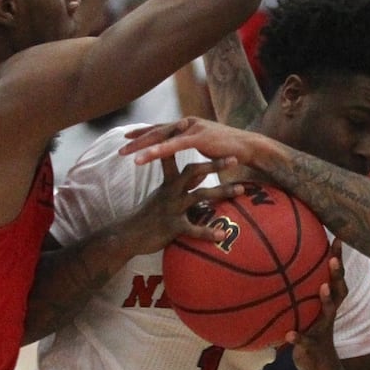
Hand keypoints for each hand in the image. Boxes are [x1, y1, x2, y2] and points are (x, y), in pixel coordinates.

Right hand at [119, 155, 243, 255]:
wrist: (128, 235)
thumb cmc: (147, 215)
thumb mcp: (162, 194)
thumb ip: (179, 182)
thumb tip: (199, 173)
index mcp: (168, 182)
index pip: (179, 157)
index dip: (190, 144)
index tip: (207, 134)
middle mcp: (171, 191)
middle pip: (194, 171)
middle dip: (214, 164)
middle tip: (234, 158)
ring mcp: (172, 208)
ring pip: (199, 196)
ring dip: (221, 191)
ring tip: (241, 189)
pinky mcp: (172, 227)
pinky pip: (194, 230)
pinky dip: (208, 232)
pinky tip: (223, 235)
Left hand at [121, 117, 253, 167]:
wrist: (248, 147)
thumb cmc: (228, 150)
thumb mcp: (205, 146)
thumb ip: (191, 144)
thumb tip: (182, 151)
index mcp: (188, 125)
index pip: (161, 129)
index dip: (143, 132)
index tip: (126, 137)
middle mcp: (187, 123)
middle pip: (156, 131)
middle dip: (136, 140)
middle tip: (119, 149)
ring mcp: (192, 129)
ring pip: (161, 137)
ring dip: (142, 146)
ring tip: (125, 154)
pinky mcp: (199, 138)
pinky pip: (174, 146)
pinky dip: (158, 151)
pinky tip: (145, 157)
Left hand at [288, 240, 346, 369]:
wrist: (318, 366)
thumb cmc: (309, 328)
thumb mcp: (304, 308)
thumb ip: (297, 290)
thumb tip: (277, 260)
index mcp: (328, 301)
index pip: (335, 276)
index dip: (338, 258)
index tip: (337, 238)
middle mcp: (329, 313)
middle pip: (338, 290)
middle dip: (337, 274)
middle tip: (333, 259)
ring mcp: (322, 330)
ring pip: (328, 313)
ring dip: (326, 300)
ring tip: (322, 288)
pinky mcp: (311, 347)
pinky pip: (305, 342)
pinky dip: (298, 337)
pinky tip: (289, 334)